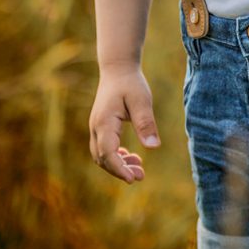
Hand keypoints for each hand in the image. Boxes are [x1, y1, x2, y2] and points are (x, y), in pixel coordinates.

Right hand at [89, 65, 160, 183]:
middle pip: (102, 159)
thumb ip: (146, 123)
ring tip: (139, 168)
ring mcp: (95, 127)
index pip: (108, 153)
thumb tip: (153, 147)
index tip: (133, 179)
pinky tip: (129, 156)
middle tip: (140, 176)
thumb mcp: (142, 101)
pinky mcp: (100, 127)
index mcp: (104, 122)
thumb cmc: (131, 83)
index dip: (119, 169)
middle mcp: (95, 127)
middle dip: (120, 170)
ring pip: (101, 155)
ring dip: (117, 164)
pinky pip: (103, 148)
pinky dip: (115, 156)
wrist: (118, 69)